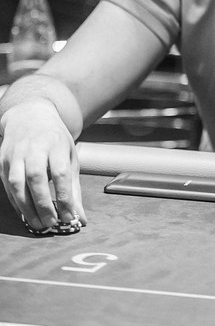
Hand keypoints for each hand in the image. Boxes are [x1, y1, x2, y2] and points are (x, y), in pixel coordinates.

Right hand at [0, 99, 86, 229]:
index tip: (69, 216)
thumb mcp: (69, 156)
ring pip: (17, 183)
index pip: (60, 172)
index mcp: (56, 144)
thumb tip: (80, 217)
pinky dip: (16, 202)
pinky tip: (25, 213)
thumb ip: (74, 188)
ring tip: (38, 223)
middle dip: (43, 204)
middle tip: (51, 223)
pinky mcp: (3, 160)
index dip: (64, 197)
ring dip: (27, 207)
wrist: (30, 116)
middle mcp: (34, 147)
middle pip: (36, 178)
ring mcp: (16, 153)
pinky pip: (7, 185)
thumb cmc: (54, 139)